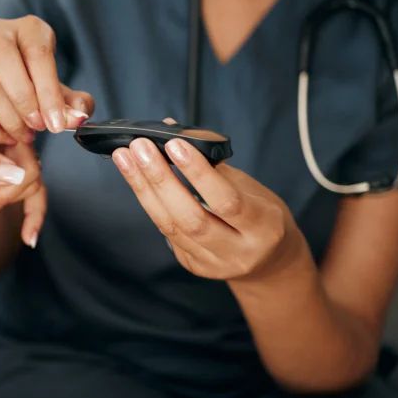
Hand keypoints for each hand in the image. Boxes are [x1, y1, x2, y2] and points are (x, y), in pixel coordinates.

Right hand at [0, 15, 95, 144]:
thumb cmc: (33, 82)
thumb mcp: (56, 89)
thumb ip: (71, 104)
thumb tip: (77, 118)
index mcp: (29, 28)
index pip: (38, 53)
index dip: (49, 92)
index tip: (56, 124)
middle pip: (4, 58)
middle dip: (24, 101)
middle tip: (37, 129)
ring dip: (6, 116)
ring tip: (22, 136)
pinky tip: (2, 136)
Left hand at [0, 118, 44, 246]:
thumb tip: (17, 173)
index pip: (21, 150)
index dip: (9, 181)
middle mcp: (3, 133)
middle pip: (28, 169)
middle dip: (1, 196)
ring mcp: (6, 153)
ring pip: (28, 184)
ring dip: (0, 203)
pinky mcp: (6, 173)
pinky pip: (31, 193)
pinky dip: (30, 214)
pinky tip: (27, 236)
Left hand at [112, 119, 313, 283]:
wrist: (272, 262)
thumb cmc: (264, 217)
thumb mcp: (254, 189)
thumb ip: (216, 165)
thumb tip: (175, 130)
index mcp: (263, 228)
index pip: (227, 200)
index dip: (198, 173)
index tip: (174, 145)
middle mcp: (238, 252)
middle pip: (191, 217)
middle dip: (160, 180)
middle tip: (139, 149)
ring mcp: (214, 264)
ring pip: (171, 227)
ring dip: (144, 189)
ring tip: (126, 160)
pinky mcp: (193, 266)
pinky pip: (167, 233)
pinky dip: (150, 204)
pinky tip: (137, 181)